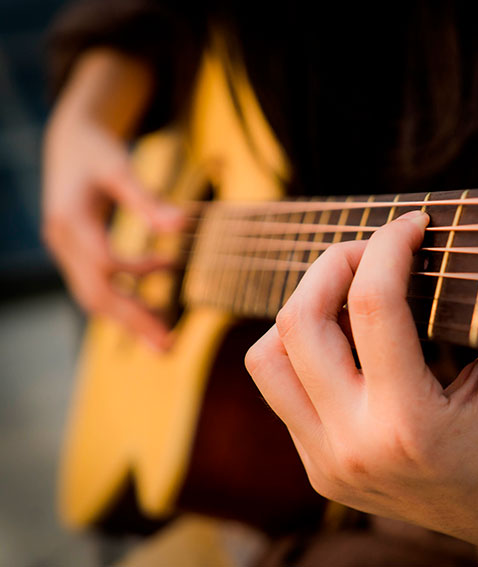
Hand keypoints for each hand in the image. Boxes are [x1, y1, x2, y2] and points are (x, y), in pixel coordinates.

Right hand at [42, 50, 182, 348]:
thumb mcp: (120, 167)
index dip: (136, 271)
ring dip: (129, 321)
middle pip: (96, 293)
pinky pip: (96, 289)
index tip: (171, 267)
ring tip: (165, 341)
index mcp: (71, 219)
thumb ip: (147, 198)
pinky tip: (153, 308)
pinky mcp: (74, 256)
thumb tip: (181, 226)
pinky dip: (124, 302)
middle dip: (133, 321)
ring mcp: (65, 252)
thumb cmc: (97, 150)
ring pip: (94, 298)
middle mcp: (62, 242)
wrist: (68, 142)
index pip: (102, 261)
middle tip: (169, 345)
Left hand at [246, 211, 477, 553]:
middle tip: (374, 248)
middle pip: (299, 324)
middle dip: (333, 263)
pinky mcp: (319, 471)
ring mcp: (328, 464)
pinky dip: (306, 352)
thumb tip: (475, 236)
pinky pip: (282, 392)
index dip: (388, 245)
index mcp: (411, 426)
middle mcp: (354, 449)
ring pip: (267, 359)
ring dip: (303, 310)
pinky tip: (352, 340)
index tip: (413, 223)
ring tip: (351, 293)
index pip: (372, 305)